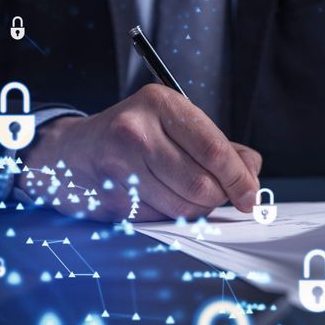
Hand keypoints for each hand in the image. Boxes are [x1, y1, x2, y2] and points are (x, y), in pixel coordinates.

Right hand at [18, 84, 261, 220]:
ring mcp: (120, 168)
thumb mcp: (175, 123)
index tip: (251, 195)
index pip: (214, 150)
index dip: (239, 179)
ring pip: (183, 208)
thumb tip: (252, 172)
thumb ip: (221, 146)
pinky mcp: (113, 198)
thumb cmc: (131, 135)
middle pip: (201, 185)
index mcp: (160, 104)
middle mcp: (137, 132)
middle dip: (219, 198)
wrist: (72, 152)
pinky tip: (160, 198)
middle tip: (219, 195)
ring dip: (196, 210)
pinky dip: (171, 217)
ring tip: (187, 194)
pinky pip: (162, 220)